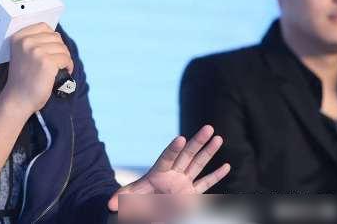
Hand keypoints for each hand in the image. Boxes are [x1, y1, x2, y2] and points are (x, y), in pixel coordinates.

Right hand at [2, 23, 73, 114]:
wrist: (18, 99)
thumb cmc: (23, 78)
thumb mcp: (22, 55)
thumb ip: (34, 43)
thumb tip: (57, 36)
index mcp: (18, 37)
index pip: (43, 26)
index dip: (52, 37)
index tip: (52, 50)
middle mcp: (26, 42)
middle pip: (55, 37)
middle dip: (60, 49)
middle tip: (58, 62)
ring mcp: (36, 51)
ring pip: (62, 48)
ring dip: (65, 58)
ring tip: (61, 68)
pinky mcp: (47, 62)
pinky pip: (66, 59)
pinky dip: (69, 66)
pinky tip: (64, 72)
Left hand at [108, 125, 229, 210]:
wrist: (145, 208)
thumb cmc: (136, 202)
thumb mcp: (130, 199)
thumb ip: (123, 199)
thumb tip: (109, 204)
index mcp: (158, 174)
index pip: (167, 158)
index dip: (173, 149)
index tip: (181, 138)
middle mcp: (173, 174)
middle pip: (187, 155)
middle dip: (197, 142)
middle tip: (208, 127)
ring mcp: (183, 183)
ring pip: (198, 165)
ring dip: (209, 152)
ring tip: (218, 137)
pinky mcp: (191, 194)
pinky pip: (206, 184)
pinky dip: (215, 176)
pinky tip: (226, 166)